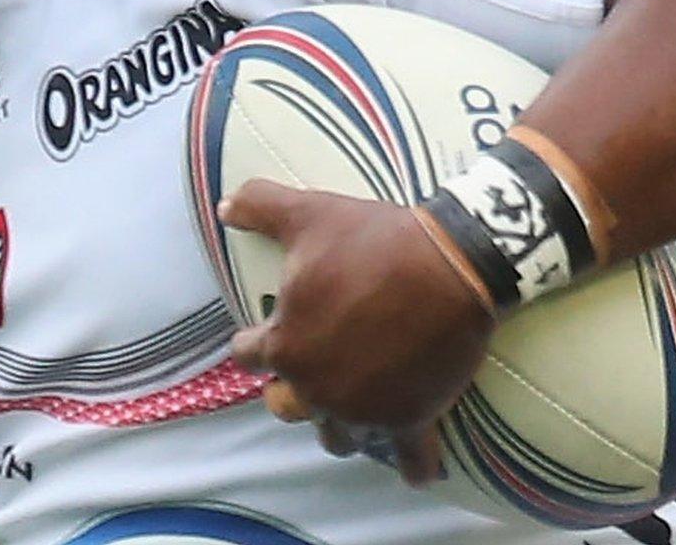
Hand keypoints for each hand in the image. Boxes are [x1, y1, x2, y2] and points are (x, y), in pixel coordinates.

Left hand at [220, 179, 494, 485]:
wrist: (450, 262)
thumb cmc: (374, 240)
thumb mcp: (310, 214)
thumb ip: (261, 207)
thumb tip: (225, 205)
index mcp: (285, 346)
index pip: (249, 356)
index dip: (257, 342)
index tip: (269, 332)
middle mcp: (317, 389)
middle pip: (286, 406)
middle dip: (292, 389)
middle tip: (312, 368)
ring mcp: (364, 411)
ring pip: (337, 438)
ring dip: (340, 424)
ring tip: (352, 409)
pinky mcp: (411, 420)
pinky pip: (411, 461)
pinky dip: (414, 467)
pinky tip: (415, 470)